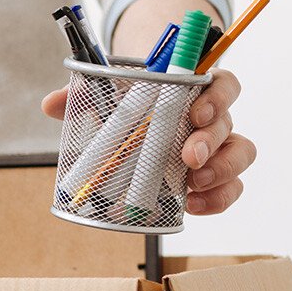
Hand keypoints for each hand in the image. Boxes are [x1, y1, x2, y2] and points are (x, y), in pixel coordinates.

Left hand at [40, 67, 256, 214]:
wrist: (136, 124)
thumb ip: (81, 96)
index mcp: (194, 90)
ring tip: (191, 186)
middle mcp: (212, 118)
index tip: (196, 113)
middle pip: (229, 123)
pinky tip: (194, 206)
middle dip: (211, 142)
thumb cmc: (129, 105)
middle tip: (187, 158)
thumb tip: (51, 104)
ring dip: (221, 172)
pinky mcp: (212, 177)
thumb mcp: (107, 95)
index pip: (223, 84)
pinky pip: (230, 188)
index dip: (217, 97)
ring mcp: (216, 148)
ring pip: (240, 155)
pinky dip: (217, 199)